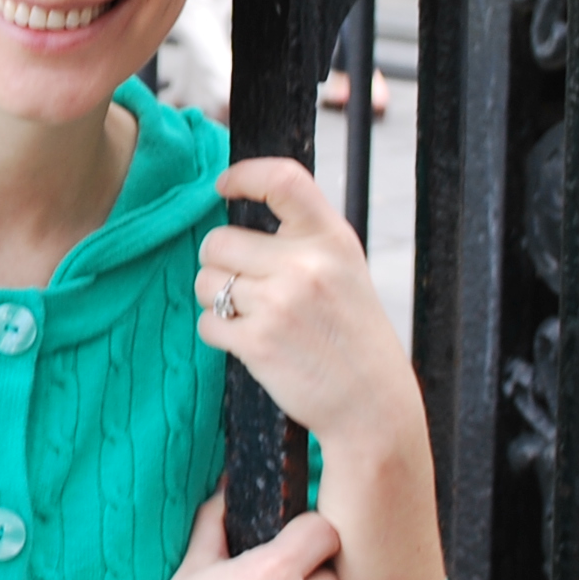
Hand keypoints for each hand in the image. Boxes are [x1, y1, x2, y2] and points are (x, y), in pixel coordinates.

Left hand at [192, 158, 422, 453]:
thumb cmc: (352, 334)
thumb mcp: (345, 270)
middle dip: (219, 263)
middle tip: (245, 287)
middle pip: (218, 241)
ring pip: (205, 281)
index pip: (284, 180)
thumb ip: (302, 240)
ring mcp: (280, 303)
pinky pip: (207, 322)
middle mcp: (306, 265)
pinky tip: (252, 343)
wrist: (373, 404)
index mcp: (332, 239)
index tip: (223, 185)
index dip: (244, 175)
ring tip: (254, 317)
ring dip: (216, 299)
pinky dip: (219, 333)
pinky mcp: (258, 342)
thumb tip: (233, 207)